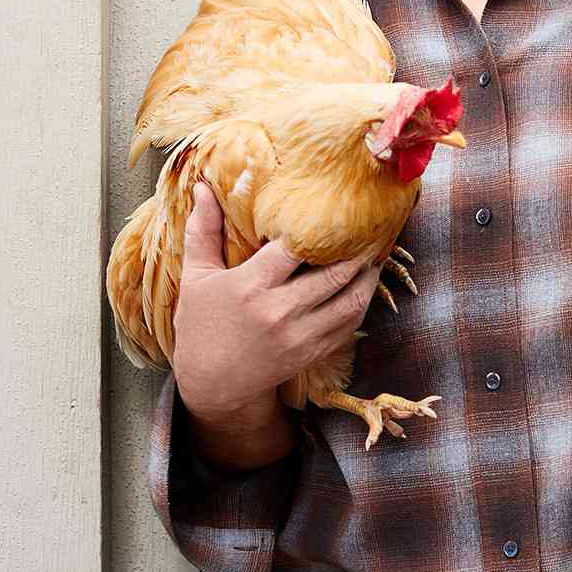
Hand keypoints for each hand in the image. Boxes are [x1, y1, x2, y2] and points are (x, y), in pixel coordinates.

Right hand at [171, 179, 381, 427]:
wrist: (211, 384)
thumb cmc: (200, 325)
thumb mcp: (195, 277)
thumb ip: (202, 230)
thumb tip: (201, 186)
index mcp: (250, 287)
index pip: (294, 250)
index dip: (318, 229)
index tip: (335, 209)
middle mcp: (278, 312)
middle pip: (332, 274)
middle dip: (357, 250)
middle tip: (371, 227)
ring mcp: (299, 336)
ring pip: (350, 301)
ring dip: (369, 277)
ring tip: (376, 254)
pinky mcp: (311, 353)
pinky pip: (349, 326)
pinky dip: (362, 304)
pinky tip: (365, 286)